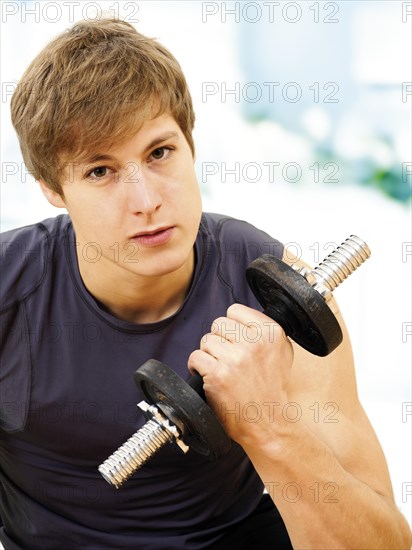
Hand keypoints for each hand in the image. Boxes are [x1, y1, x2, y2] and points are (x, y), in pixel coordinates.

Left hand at [188, 304, 293, 446]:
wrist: (269, 423)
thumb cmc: (272, 390)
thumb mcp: (281, 352)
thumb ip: (264, 331)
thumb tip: (241, 318)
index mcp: (271, 333)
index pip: (235, 310)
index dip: (231, 327)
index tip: (234, 341)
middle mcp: (255, 343)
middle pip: (218, 324)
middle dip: (219, 341)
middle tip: (226, 358)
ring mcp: (236, 358)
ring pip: (206, 341)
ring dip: (209, 355)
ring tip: (220, 368)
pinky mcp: (219, 375)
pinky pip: (195, 357)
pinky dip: (196, 367)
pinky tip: (207, 376)